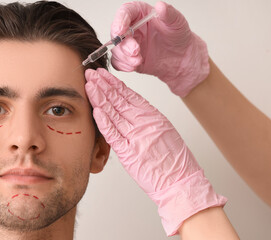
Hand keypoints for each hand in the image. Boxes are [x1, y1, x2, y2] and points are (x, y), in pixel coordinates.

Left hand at [85, 68, 226, 235]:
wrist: (181, 182)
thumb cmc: (174, 160)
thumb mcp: (163, 131)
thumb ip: (145, 119)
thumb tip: (128, 108)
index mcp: (152, 116)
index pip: (129, 95)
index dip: (114, 84)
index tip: (102, 75)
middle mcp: (144, 123)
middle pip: (119, 100)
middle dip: (103, 86)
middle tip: (90, 74)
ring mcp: (136, 137)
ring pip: (114, 113)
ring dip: (100, 98)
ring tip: (89, 85)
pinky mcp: (129, 153)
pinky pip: (113, 134)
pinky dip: (104, 122)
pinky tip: (95, 110)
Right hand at [110, 1, 209, 96]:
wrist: (181, 58)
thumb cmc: (178, 37)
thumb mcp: (177, 23)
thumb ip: (168, 14)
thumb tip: (160, 6)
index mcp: (139, 13)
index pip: (124, 12)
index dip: (119, 21)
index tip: (120, 31)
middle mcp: (131, 27)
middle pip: (116, 33)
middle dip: (123, 44)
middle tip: (135, 51)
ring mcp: (128, 43)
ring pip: (116, 49)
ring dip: (124, 57)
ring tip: (138, 61)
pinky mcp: (127, 58)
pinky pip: (117, 62)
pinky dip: (123, 66)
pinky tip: (134, 66)